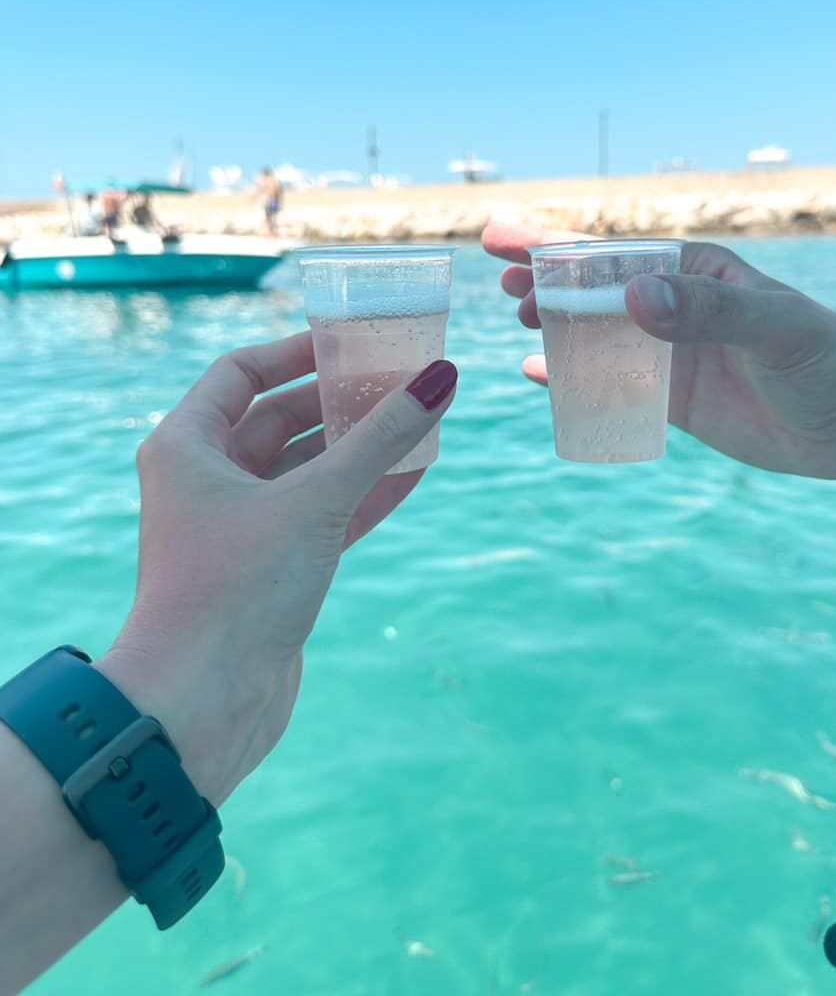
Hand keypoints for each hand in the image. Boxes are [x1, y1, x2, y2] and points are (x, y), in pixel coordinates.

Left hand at [97, 333, 456, 804]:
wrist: (200, 705)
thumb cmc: (237, 589)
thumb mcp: (314, 501)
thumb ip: (380, 438)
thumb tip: (440, 378)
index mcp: (186, 446)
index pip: (241, 372)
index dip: (297, 352)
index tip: (353, 340)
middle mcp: (206, 480)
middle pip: (279, 418)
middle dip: (341, 401)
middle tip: (402, 378)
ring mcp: (239, 527)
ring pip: (307, 470)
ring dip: (360, 449)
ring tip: (419, 420)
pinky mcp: (270, 569)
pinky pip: (322, 515)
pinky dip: (363, 495)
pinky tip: (415, 474)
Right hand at [481, 222, 835, 480]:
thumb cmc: (829, 357)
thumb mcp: (773, 326)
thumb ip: (707, 311)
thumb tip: (635, 299)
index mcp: (695, 271)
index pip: (612, 254)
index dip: (554, 246)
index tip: (501, 238)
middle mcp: (676, 307)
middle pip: (594, 291)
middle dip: (545, 283)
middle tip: (502, 286)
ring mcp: (671, 353)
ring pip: (597, 335)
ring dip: (556, 326)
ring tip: (520, 322)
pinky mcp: (673, 400)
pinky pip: (612, 385)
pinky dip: (574, 379)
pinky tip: (540, 375)